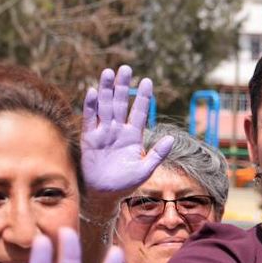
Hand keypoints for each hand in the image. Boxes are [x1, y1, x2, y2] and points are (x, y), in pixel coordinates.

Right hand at [81, 65, 173, 193]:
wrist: (105, 194)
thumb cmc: (126, 183)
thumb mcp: (145, 169)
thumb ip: (157, 154)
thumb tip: (172, 138)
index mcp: (133, 136)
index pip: (139, 112)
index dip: (142, 97)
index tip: (147, 81)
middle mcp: (118, 130)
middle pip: (120, 104)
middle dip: (123, 86)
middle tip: (126, 68)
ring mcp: (103, 132)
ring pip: (105, 107)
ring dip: (106, 90)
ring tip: (108, 73)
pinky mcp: (90, 138)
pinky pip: (90, 119)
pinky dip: (90, 106)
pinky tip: (92, 92)